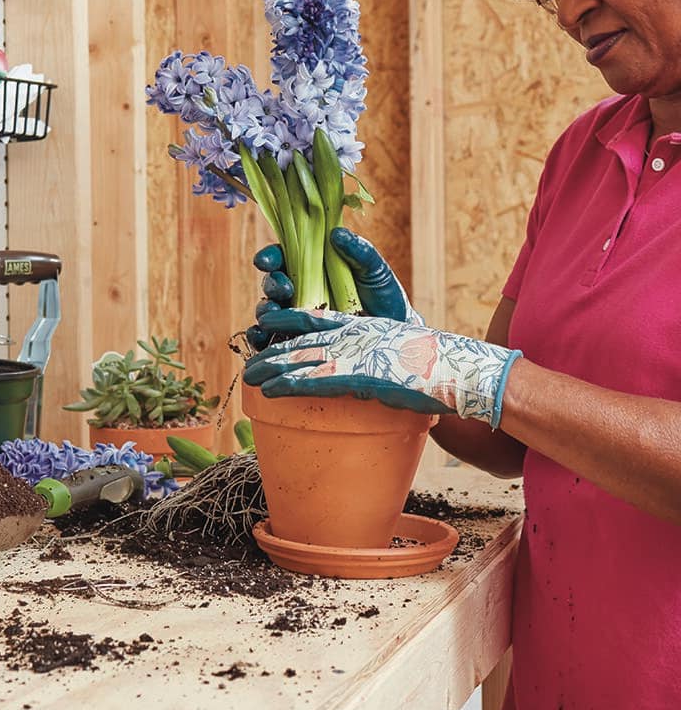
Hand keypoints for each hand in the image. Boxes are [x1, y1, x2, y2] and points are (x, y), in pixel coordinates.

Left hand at [243, 309, 522, 427]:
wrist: (459, 370)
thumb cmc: (436, 367)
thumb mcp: (400, 354)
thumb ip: (377, 358)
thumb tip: (365, 377)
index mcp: (363, 326)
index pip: (317, 318)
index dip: (288, 320)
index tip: (266, 321)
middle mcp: (353, 335)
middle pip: (302, 339)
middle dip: (273, 348)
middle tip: (249, 354)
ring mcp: (354, 355)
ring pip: (301, 359)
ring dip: (272, 368)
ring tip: (249, 374)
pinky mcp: (357, 377)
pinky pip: (315, 381)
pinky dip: (289, 385)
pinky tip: (269, 391)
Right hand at [244, 230, 419, 351]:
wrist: (392, 336)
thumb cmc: (383, 298)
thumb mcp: (376, 271)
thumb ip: (360, 251)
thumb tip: (337, 233)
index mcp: (311, 266)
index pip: (283, 256)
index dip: (270, 257)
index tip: (267, 261)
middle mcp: (298, 289)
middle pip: (272, 283)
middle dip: (272, 284)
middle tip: (284, 290)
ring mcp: (295, 315)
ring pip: (267, 310)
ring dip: (266, 311)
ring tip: (274, 316)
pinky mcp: (294, 339)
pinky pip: (270, 338)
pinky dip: (262, 338)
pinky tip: (266, 338)